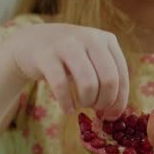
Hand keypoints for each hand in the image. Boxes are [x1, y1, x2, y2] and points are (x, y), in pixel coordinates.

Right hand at [1, 23, 128, 118]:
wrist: (32, 41)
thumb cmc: (69, 57)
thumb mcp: (93, 59)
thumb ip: (107, 78)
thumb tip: (115, 112)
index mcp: (107, 40)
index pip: (122, 76)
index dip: (119, 101)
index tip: (112, 115)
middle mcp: (90, 38)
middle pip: (109, 80)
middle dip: (104, 102)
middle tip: (95, 109)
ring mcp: (67, 44)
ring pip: (88, 84)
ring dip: (86, 102)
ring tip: (80, 105)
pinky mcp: (46, 55)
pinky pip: (61, 86)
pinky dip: (66, 103)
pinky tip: (67, 109)